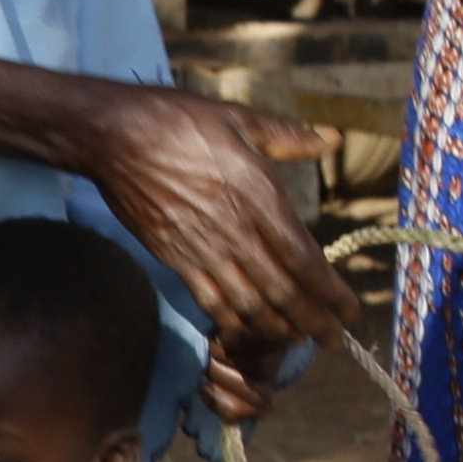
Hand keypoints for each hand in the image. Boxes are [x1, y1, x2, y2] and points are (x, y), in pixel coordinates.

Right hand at [78, 85, 346, 404]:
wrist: (113, 137)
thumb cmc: (177, 120)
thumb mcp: (240, 119)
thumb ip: (289, 136)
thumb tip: (332, 139)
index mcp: (259, 196)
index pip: (303, 256)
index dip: (329, 289)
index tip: (349, 308)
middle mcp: (234, 230)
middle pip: (281, 289)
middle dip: (311, 320)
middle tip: (334, 340)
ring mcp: (201, 248)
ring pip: (247, 302)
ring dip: (275, 327)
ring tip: (297, 342)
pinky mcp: (173, 256)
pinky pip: (208, 298)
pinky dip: (229, 320)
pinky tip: (245, 331)